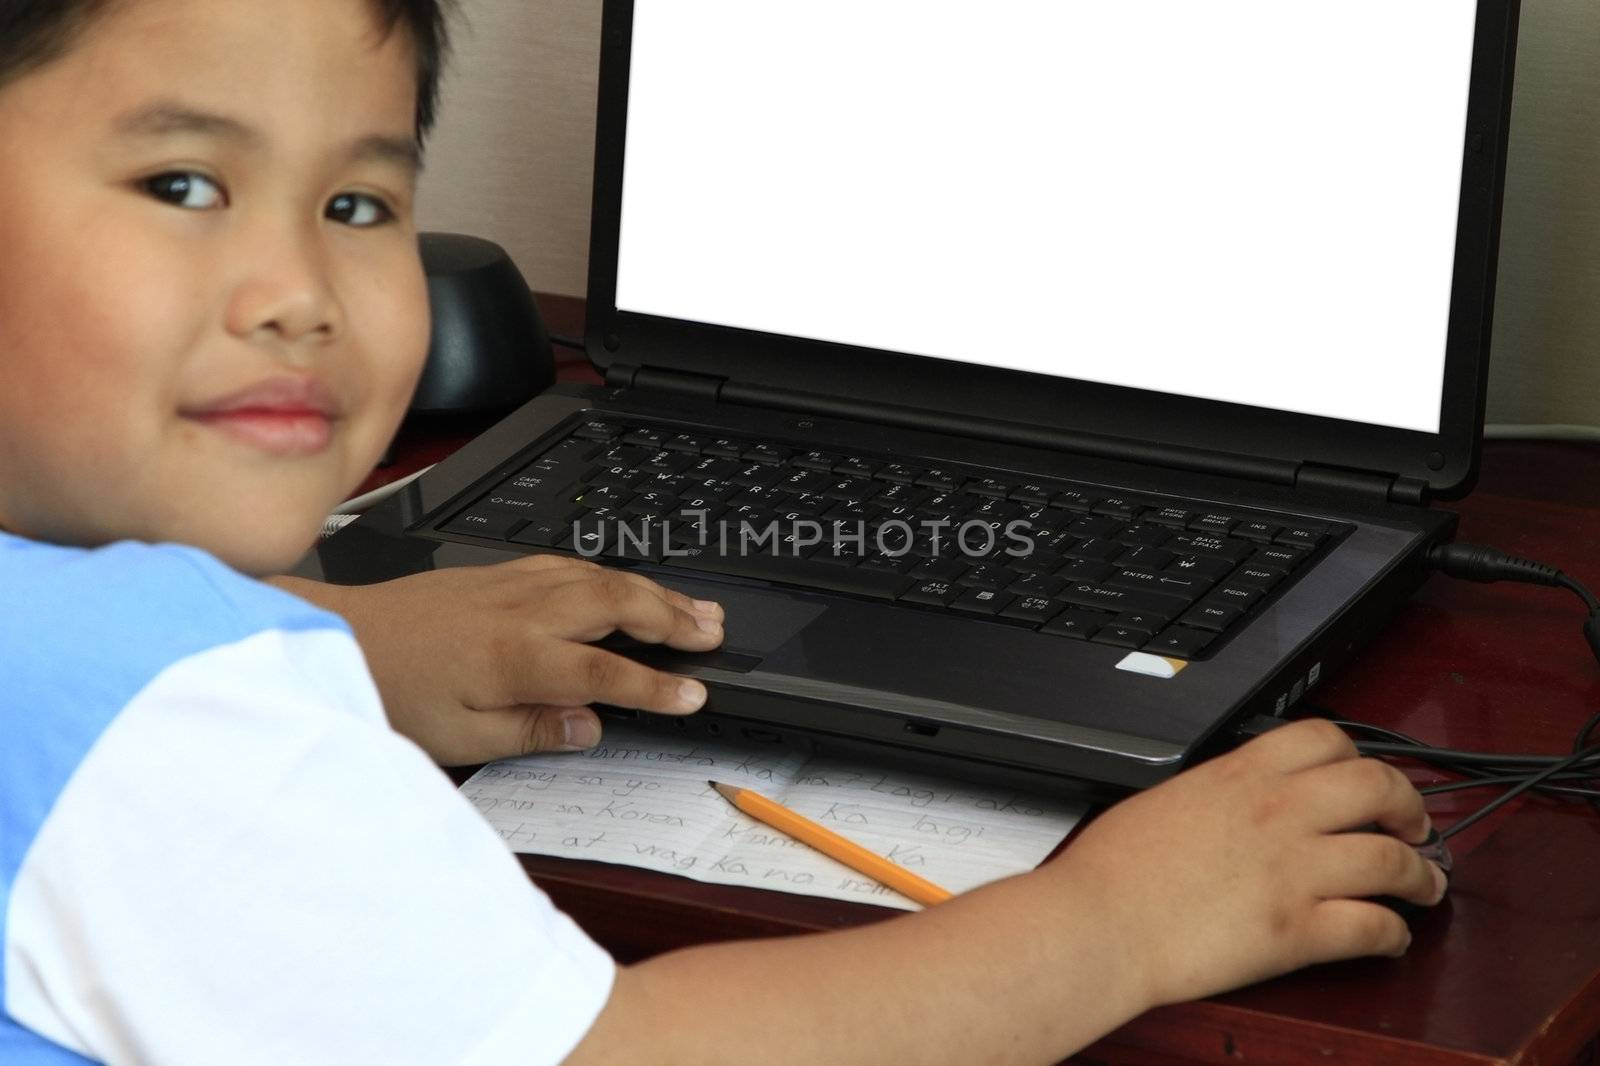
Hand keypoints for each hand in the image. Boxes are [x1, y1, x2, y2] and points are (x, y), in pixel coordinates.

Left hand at [274, 556, 722, 764]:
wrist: (338, 638)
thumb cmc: (392, 692)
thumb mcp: (461, 737)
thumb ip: (533, 730)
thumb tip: (590, 727)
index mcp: (516, 658)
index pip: (605, 671)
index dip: (655, 684)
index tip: (694, 694)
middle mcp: (522, 612)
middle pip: (616, 605)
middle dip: (673, 618)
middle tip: (715, 633)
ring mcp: (512, 584)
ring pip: (600, 577)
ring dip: (653, 591)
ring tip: (693, 607)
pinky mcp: (499, 573)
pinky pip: (570, 563)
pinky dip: (610, 572)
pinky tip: (625, 581)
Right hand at [1055, 718, 1447, 1007]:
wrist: (1099, 923)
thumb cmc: (1113, 870)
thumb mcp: (1166, 798)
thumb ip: (1217, 792)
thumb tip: (1236, 802)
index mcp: (1240, 776)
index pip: (1326, 739)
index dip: (1360, 758)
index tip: (1366, 778)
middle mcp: (1278, 814)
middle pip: (1378, 787)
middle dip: (1409, 807)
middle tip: (1413, 827)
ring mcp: (1293, 871)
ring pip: (1392, 860)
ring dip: (1420, 875)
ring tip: (1425, 886)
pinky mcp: (1296, 930)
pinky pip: (1372, 927)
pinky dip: (1394, 934)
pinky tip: (1392, 937)